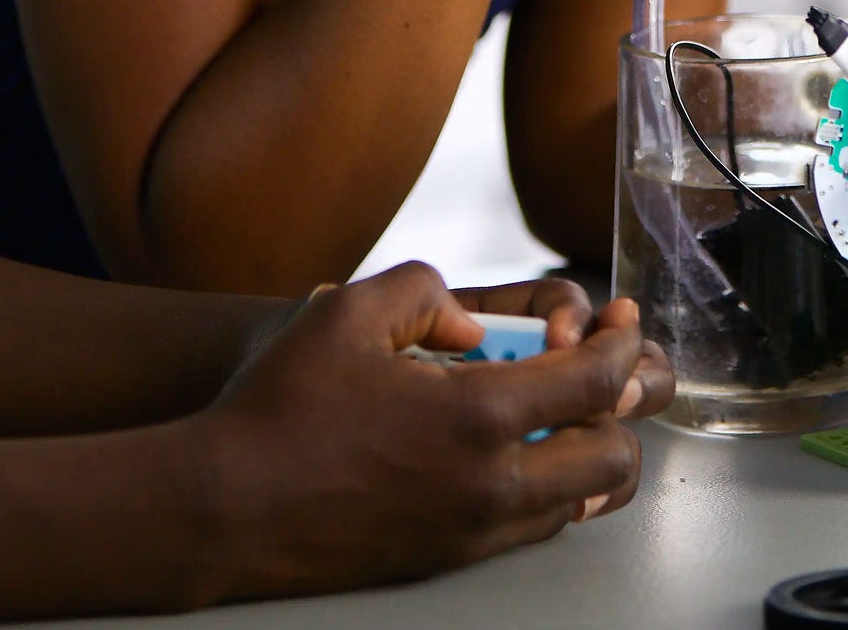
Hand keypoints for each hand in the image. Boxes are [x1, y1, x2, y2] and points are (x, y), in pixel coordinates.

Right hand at [179, 262, 648, 605]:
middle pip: (612, 457)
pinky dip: (545, 488)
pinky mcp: (447, 557)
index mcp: (475, 417)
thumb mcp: (348, 310)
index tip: (621, 322)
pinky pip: (530, 527)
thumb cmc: (280, 410)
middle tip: (606, 372)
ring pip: (579, 502)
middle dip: (624, 408)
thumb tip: (472, 323)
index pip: (596, 383)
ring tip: (566, 413)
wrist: (223, 508)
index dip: (622, 345)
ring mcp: (470, 530)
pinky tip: (514, 452)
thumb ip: (424, 291)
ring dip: (587, 453)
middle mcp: (488, 484)